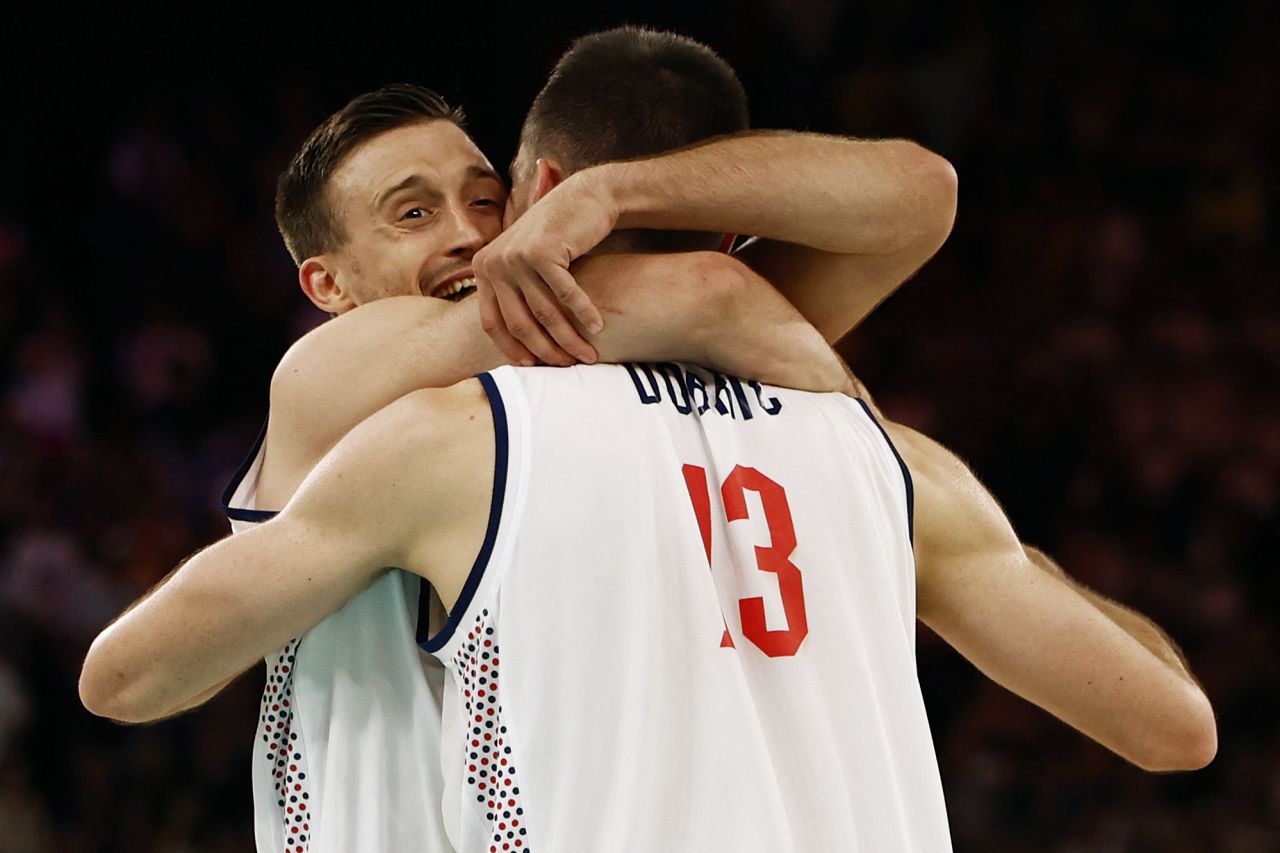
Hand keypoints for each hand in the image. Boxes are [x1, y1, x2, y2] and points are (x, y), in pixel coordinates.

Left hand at [473, 168, 616, 365]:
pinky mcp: (542, 252)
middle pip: (519, 323)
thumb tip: (520, 346)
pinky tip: (598, 327)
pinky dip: (584, 313)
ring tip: (588, 354)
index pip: (492, 322)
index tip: (534, 367)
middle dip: (547, 350)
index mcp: (483, 268)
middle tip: (568, 366)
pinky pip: (565, 295)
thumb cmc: (558, 235)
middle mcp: (493, 263)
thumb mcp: (525, 261)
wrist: (584, 197)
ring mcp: (516, 257)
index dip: (513, 349)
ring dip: (569, 338)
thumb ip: (514, 292)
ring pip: (545, 313)